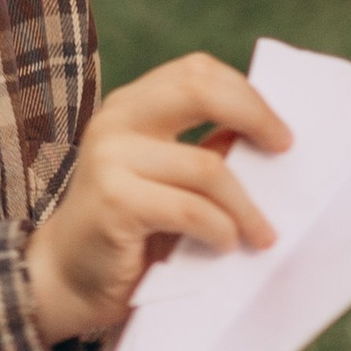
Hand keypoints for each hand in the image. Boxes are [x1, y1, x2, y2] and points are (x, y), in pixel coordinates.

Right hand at [24, 52, 289, 343]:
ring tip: (260, 235)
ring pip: (206, 166)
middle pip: (198, 88)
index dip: (246, 96)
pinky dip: (220, 229)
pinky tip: (225, 246)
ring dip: (246, 207)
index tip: (280, 135)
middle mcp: (115, 122)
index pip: (196, 72)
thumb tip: (268, 138)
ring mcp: (109, 159)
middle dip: (254, 116)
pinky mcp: (113, 202)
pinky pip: (190, 210)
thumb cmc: (130, 232)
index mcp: (131, 108)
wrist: (67, 279)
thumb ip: (206, 153)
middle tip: (284, 150)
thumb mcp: (171, 182)